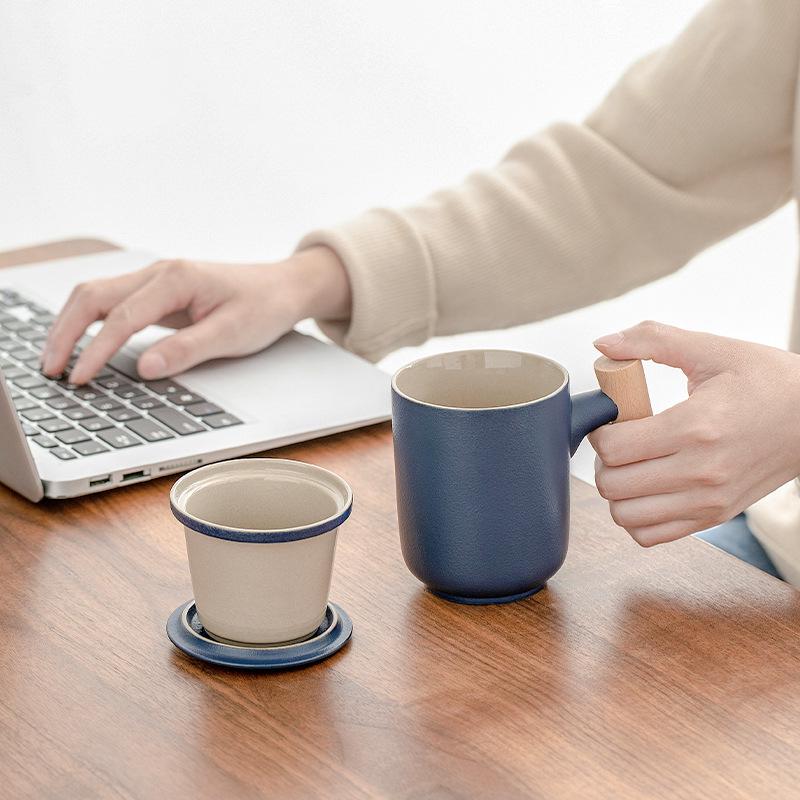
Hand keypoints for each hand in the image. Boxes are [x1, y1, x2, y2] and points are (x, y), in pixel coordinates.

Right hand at [41, 246, 350, 383]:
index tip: (80, 379)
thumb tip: (145, 368)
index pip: (122, 317)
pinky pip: (112, 304)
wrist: (283, 288)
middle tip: (52, 371)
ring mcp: (156, 280)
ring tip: (56, 361)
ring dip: (71, 325)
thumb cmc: (264, 307)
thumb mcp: (233, 334)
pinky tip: (82, 345)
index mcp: (176, 279)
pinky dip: (90, 322)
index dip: (96, 350)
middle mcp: (159, 273)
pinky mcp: (158, 293)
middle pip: (93, 296)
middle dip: (66, 333)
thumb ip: (188, 350)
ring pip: (96, 296)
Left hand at [589, 321, 799, 545]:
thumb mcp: (714, 350)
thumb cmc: (769, 383)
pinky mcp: (714, 517)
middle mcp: (701, 471)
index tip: (611, 421)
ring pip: (626, 516)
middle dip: (603, 461)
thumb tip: (604, 343)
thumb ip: (653, 340)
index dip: (600, 432)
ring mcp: (709, 500)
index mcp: (696, 426)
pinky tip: (646, 489)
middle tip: (618, 443)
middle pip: (613, 485)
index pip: (614, 448)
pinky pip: (651, 536)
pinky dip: (636, 517)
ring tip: (632, 466)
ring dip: (616, 492)